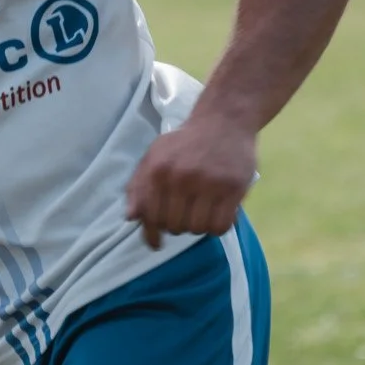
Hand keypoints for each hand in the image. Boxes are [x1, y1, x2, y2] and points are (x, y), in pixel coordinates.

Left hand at [125, 109, 256, 250]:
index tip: (155, 245)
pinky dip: (218, 227)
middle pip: (174, 226)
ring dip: (198, 227)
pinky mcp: (233, 188)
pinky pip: (221, 226)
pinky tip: (217, 215)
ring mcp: (208, 183)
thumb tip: (130, 218)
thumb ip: (138, 186)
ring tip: (201, 212)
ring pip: (198, 229)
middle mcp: (181, 177)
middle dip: (177, 226)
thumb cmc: (185, 142)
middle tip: (184, 215)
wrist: (224, 120)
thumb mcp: (154, 156)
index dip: (151, 235)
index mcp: (157, 170)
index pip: (150, 216)